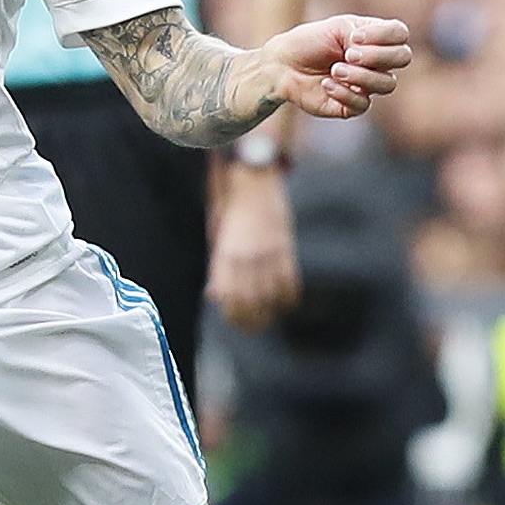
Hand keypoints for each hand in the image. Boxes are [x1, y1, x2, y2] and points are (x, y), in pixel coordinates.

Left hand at [208, 167, 299, 328]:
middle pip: (250, 302)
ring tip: (268, 318)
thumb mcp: (216, 236)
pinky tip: (285, 302)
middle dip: (251, 321)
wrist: (253, 177)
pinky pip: (290, 282)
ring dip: (270, 313)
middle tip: (252, 327)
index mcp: (225, 254)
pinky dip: (289, 297)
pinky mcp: (285, 246)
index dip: (233, 316)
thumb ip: (217, 267)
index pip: (229, 297)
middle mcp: (246, 256)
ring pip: (271, 296)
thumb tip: (214, 295)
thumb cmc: (230, 207)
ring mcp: (268, 252)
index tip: (235, 323)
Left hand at [260, 14, 410, 119]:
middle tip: (349, 54)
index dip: (384, 35)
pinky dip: (344, 92)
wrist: (282, 65)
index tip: (354, 36)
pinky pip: (363, 104)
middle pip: (403, 58)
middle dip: (378, 55)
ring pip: (387, 84)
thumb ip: (361, 34)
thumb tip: (372, 57)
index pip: (400, 34)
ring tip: (335, 69)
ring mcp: (367, 85)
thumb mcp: (336, 27)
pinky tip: (327, 84)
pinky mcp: (352, 105)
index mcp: (375, 38)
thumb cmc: (309, 42)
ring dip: (361, 75)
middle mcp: (376, 62)